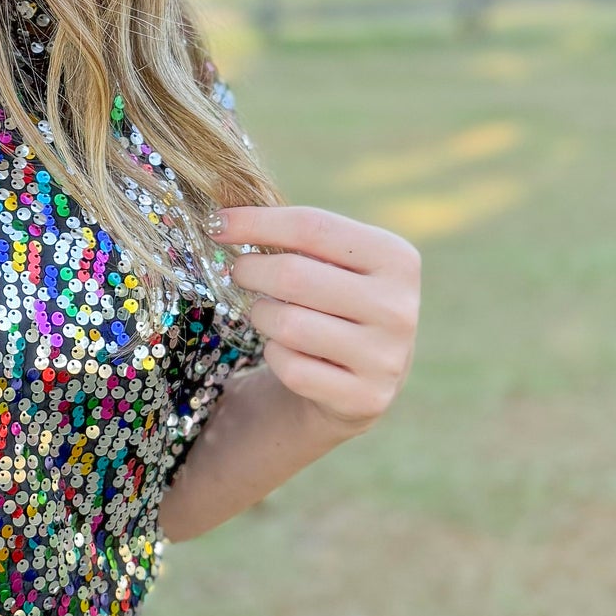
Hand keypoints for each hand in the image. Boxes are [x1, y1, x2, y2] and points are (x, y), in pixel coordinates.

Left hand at [212, 205, 419, 435]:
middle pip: (293, 275)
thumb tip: (222, 217)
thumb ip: (295, 235)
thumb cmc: (336, 303)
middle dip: (251, 270)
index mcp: (396, 257)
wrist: (362, 378)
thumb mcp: (334, 262)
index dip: (256, 222)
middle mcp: (399, 306)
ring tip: (267, 312)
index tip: (216, 224)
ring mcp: (386, 357)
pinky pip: (291, 368)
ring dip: (262, 315)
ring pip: (287, 324)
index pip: (313, 227)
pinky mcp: (365, 399)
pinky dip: (275, 355)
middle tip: (239, 272)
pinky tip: (285, 350)